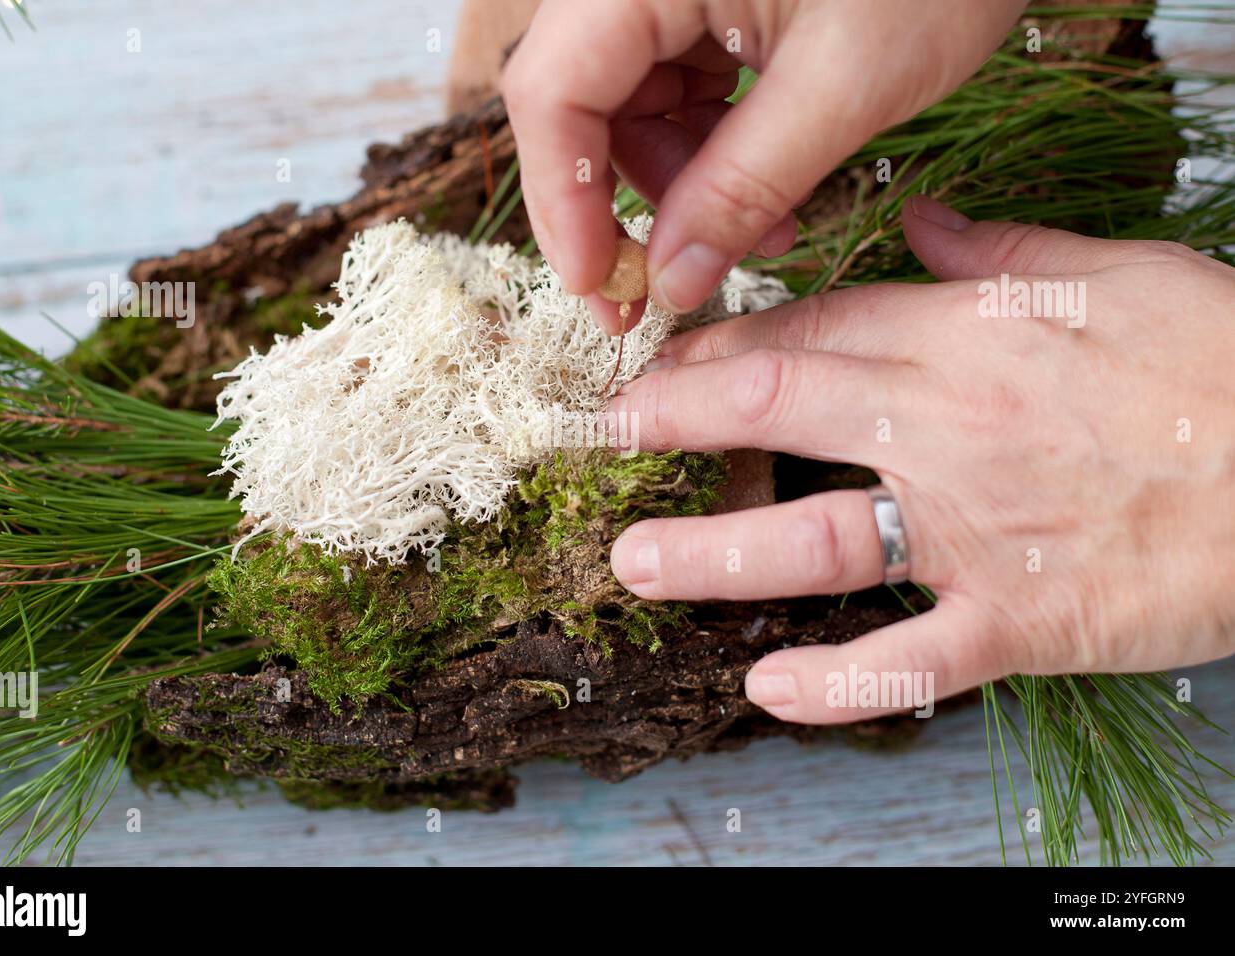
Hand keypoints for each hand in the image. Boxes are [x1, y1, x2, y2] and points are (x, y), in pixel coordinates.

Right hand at [501, 0, 1027, 331]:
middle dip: (631, 204)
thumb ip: (744, 189)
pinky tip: (769, 193)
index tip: (604, 287)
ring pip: (632, 110)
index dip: (564, 203)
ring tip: (764, 231)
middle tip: (671, 285)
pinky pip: (681, 93)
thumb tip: (671, 283)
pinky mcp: (710, 2)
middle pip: (583, 106)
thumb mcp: (842, 86)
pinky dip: (716, 153)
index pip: (552, 94)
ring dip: (686, 187)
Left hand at [608, 196, 1234, 723]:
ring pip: (817, 541)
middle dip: (678, 419)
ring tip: (633, 564)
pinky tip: (767, 691)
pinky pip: (910, 661)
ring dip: (712, 554)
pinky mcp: (1022, 623)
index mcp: (967, 340)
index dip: (722, 343)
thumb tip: (919, 220)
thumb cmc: (1227, 366)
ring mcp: (977, 534)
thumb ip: (1003, 252)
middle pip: (781, 411)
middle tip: (603, 436)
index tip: (665, 358)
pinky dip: (837, 685)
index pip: (812, 330)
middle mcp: (949, 432)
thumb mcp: (1117, 276)